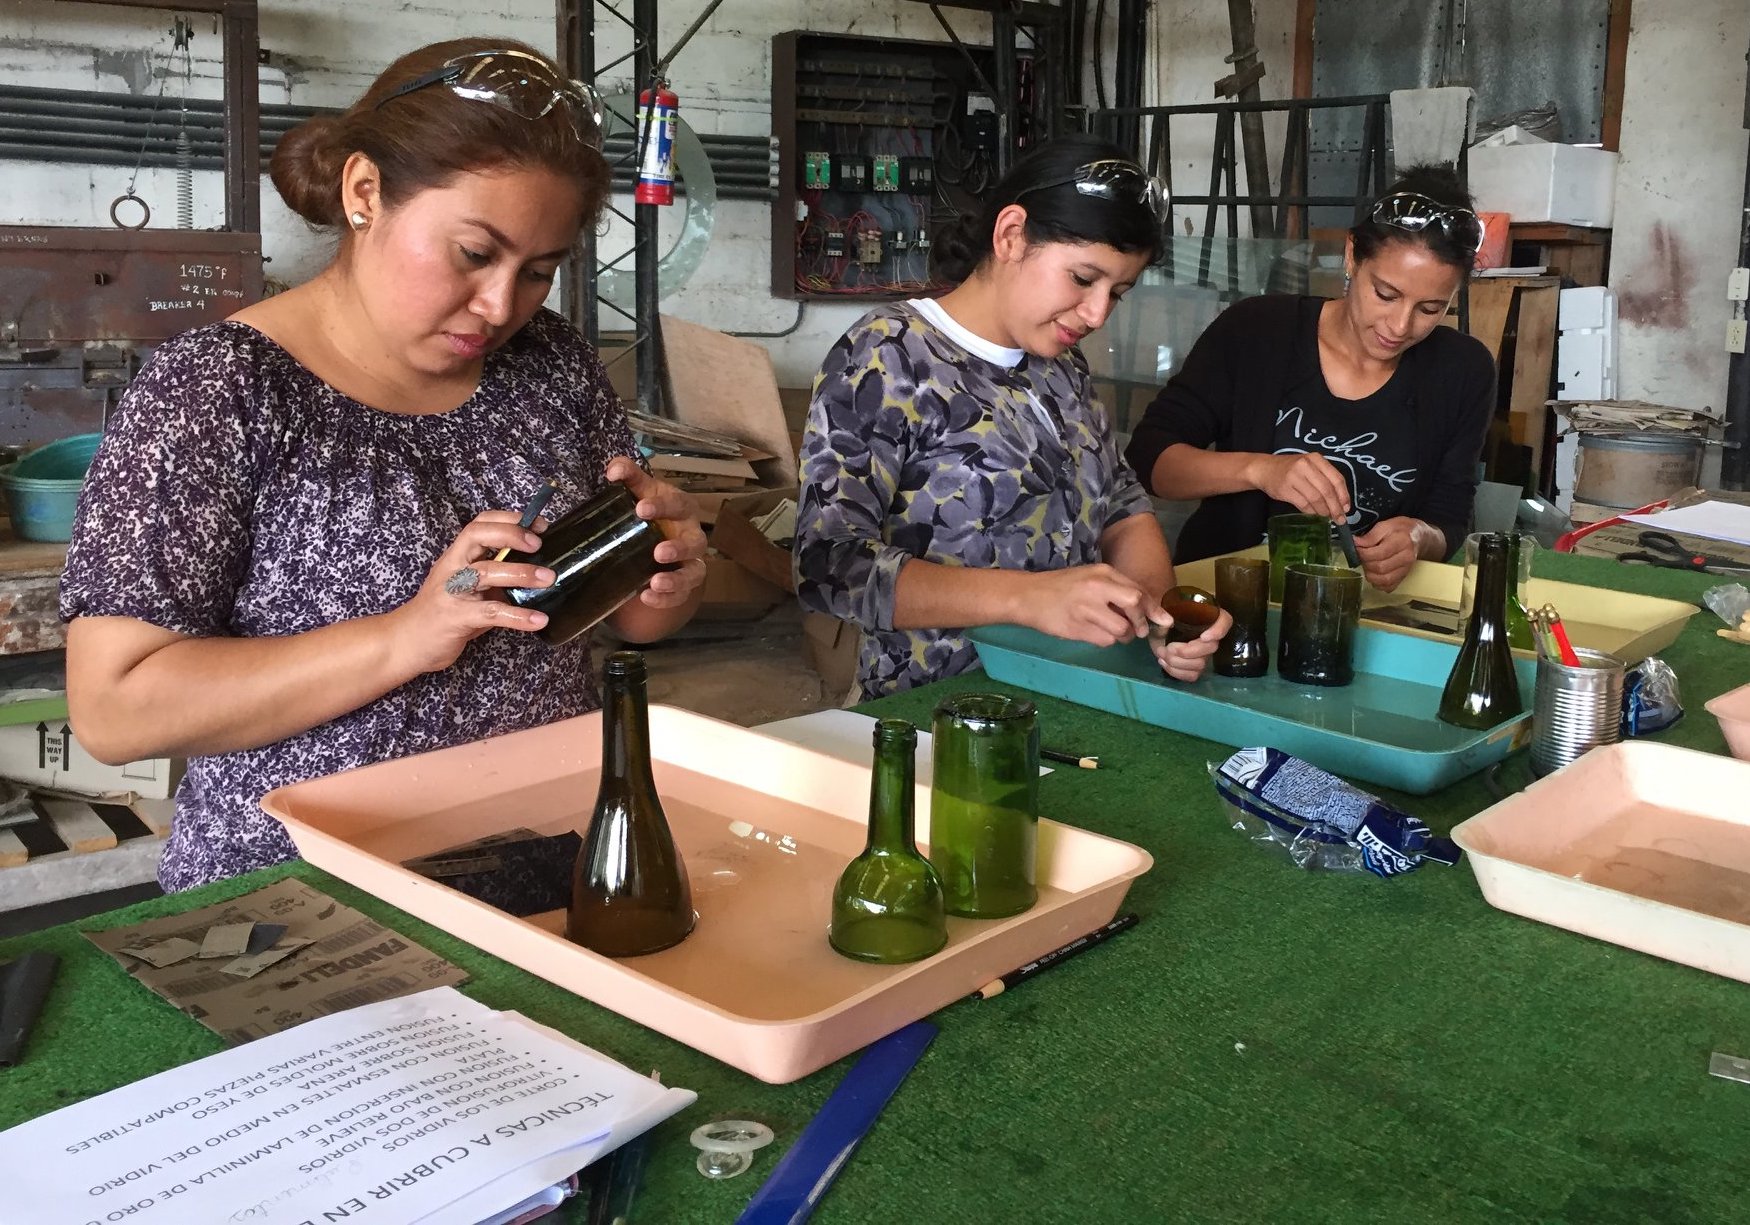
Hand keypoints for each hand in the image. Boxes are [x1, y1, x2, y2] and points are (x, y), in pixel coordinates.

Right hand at [388, 512, 555, 674]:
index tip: (537, 524)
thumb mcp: (468, 588)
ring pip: (486, 572)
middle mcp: (452, 568)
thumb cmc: (442, 613)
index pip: (479, 524)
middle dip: (510, 535)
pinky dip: (518, 617)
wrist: (406, 642)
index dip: (508, 519)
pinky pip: (491, 613)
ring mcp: (451, 592)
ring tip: (548, 578)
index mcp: (456, 556)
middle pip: (477, 536)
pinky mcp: (456, 618)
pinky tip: (538, 620)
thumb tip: (536, 570)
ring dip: (521, 573)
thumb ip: (494, 578)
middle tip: (539, 544)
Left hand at [605, 456, 706, 607]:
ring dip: (676, 579)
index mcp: (683, 509)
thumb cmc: (649, 511)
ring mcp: (690, 562)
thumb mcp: (641, 491)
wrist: (653, 539)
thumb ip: (628, 476)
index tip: (641, 509)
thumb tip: (613, 470)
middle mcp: (692, 535)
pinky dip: (666, 599)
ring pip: (694, 573)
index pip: (678, 505)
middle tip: (658, 552)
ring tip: (655, 582)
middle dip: (679, 549)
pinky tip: (647, 597)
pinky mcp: (683, 585)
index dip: (662, 507)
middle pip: (696, 543)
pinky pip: (681, 595)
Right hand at [1023, 564, 1155, 646]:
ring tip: (1111, 630)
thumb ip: (1118, 588)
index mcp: (1102, 573)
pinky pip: (1105, 641)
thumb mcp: (1091, 577)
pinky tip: (1094, 632)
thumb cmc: (1063, 586)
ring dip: (1122, 636)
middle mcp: (1096, 588)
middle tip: (1136, 629)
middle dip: (1140, 622)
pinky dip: (1105, 641)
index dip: (1155, 609)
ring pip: (1121, 630)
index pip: (1138, 591)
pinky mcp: (1077, 629)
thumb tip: (1149, 609)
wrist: (1028, 596)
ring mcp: (1085, 609)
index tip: (1163, 621)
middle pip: (1134, 606)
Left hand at [1145, 606, 1231, 681]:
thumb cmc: (1160, 614)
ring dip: (1177, 662)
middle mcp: (1209, 635)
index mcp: (1206, 615)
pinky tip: (1164, 662)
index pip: (1225, 621)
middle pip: (1212, 647)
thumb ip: (1158, 610)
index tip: (1204, 637)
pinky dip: (1176, 671)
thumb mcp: (1156, 605)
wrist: (1153, 630)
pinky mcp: (1194, 667)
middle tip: (1168, 647)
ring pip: (1201, 664)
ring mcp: (1203, 653)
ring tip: (1162, 653)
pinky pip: (1192, 675)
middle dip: (1187, 651)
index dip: (1218, 630)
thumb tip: (1167, 622)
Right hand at [1248, 453, 1350, 519]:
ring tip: (1327, 517)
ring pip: (1316, 498)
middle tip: (1340, 519)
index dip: (1344, 496)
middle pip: (1327, 490)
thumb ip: (1324, 479)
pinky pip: (1303, 504)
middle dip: (1335, 507)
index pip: (1336, 478)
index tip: (1347, 508)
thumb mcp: (1310, 467)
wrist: (1264, 469)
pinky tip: (1314, 515)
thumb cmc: (1291, 469)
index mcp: (1316, 459)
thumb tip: (1340, 504)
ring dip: (1323, 511)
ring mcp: (1294, 477)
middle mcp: (1306, 465)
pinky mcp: (1285, 489)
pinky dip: (1311, 512)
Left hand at [1355, 516, 1434, 591]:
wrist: (1419, 537)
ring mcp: (1406, 569)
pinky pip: (1389, 587)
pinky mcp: (1404, 577)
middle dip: (1365, 563)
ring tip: (1367, 566)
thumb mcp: (1386, 525)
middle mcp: (1406, 557)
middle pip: (1380, 568)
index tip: (1356, 549)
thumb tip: (1355, 543)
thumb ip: (1371, 535)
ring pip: (1384, 580)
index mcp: (1402, 541)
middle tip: (1361, 557)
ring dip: (1370, 575)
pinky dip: (1378, 584)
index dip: (1363, 553)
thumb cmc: (1402, 530)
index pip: (1378, 553)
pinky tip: (1374, 575)